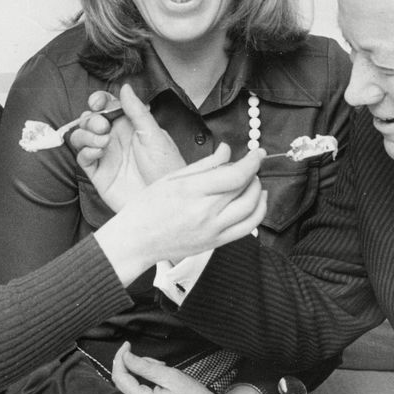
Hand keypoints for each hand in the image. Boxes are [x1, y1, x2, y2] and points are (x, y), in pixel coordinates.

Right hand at [72, 84, 184, 211]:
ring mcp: (106, 156)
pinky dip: (86, 151)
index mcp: (131, 126)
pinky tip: (98, 153)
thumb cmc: (167, 169)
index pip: (108, 106)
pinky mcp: (99, 174)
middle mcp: (116, 139)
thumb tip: (125, 87)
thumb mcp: (154, 135)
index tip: (97, 102)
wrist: (164, 200)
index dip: (99, 101)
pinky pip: (82, 157)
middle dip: (91, 119)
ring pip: (82, 137)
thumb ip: (137, 111)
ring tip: (103, 142)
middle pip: (91, 120)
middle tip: (102, 127)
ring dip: (86, 134)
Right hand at [94, 142, 266, 283]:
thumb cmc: (146, 209)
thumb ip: (204, 164)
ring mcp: (211, 230)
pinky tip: (256, 202)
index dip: (252, 162)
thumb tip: (226, 151)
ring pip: (251, 209)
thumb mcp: (171, 179)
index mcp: (191, 191)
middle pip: (245, 189)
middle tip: (250, 164)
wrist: (135, 242)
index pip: (235, 175)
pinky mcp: (215, 243)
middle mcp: (204, 212)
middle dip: (254, 173)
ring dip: (258, 191)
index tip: (256, 153)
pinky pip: (247, 228)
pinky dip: (258, 213)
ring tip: (253, 182)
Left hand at [112, 341, 238, 393]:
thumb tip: (126, 357)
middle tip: (153, 359)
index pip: (120, 377)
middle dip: (133, 364)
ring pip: (131, 384)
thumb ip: (146, 367)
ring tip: (162, 368)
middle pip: (123, 381)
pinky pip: (138, 391)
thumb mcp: (171, 376)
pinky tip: (160, 377)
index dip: (120, 357)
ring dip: (141, 371)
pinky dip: (145, 379)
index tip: (127, 345)